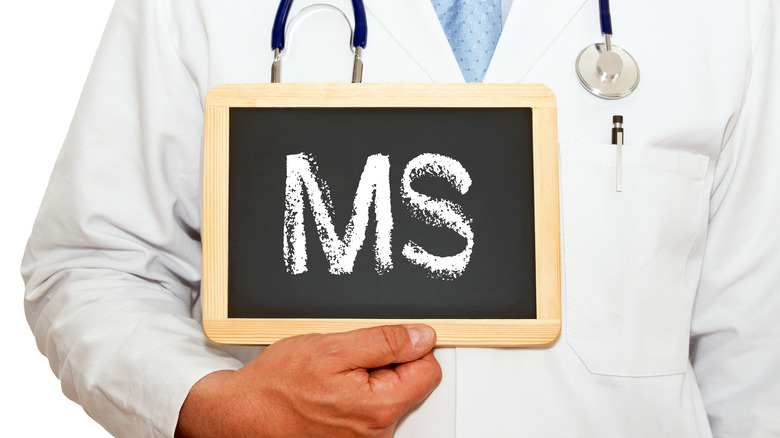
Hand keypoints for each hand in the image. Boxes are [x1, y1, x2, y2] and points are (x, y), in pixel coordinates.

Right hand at [176, 325, 440, 436]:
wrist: (241, 414)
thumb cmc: (277, 385)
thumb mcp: (333, 347)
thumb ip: (385, 342)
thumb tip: (422, 337)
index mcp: (379, 407)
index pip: (428, 370)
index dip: (410, 346)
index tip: (389, 339)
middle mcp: (376, 431)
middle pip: (408, 383)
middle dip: (384, 362)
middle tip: (347, 357)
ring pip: (386, 394)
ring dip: (365, 377)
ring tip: (331, 374)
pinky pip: (365, 407)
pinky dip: (351, 392)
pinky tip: (327, 388)